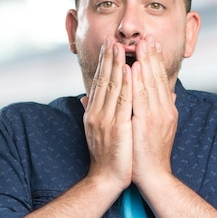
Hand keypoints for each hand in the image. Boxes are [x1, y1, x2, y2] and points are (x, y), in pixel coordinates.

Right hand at [82, 39, 132, 191]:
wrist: (107, 179)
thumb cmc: (106, 156)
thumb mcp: (97, 131)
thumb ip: (95, 112)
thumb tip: (86, 98)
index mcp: (93, 113)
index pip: (99, 83)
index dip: (104, 64)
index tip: (108, 46)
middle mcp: (96, 113)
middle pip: (103, 80)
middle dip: (108, 58)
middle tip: (113, 39)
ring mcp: (105, 119)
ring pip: (112, 86)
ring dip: (117, 65)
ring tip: (120, 47)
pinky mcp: (116, 127)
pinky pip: (123, 100)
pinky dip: (127, 83)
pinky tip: (130, 70)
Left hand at [130, 35, 177, 189]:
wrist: (153, 176)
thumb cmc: (152, 154)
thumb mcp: (162, 129)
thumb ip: (164, 109)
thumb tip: (169, 95)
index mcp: (167, 110)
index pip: (161, 80)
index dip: (156, 62)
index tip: (152, 44)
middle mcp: (164, 110)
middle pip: (158, 77)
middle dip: (152, 56)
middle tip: (147, 36)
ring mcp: (156, 116)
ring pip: (150, 83)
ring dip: (145, 62)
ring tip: (141, 44)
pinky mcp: (146, 123)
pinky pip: (141, 97)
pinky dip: (138, 81)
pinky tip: (134, 67)